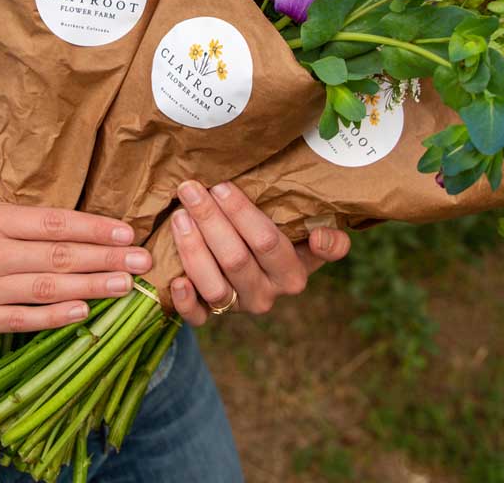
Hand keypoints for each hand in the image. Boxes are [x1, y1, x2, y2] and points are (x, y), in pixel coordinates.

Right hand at [0, 200, 150, 333]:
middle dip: (106, 257)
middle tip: (143, 259)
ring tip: (126, 286)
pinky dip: (54, 317)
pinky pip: (22, 319)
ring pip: (48, 287)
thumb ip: (8, 218)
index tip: (126, 231)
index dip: (94, 227)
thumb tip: (56, 224)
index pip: (54, 223)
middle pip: (60, 255)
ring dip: (92, 286)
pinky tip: (83, 312)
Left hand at [167, 180, 349, 325]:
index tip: (221, 186)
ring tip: (179, 216)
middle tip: (190, 190)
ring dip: (192, 249)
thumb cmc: (281, 236)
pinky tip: (175, 278)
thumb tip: (320, 237)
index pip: (267, 242)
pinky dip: (185, 300)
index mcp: (292, 274)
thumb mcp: (308, 234)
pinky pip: (197, 317)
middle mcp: (266, 295)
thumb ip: (329, 237)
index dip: (241, 214)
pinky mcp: (212, 317)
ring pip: (214, 286)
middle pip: (235, 259)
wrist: (256, 262)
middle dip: (210, 220)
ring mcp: (238, 308)